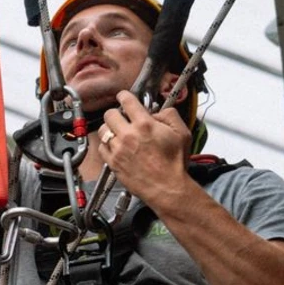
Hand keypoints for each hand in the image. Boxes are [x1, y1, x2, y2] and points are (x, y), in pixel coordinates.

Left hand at [96, 91, 190, 209]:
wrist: (167, 188)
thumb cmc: (175, 164)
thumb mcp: (182, 133)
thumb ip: (169, 115)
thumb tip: (157, 112)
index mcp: (145, 125)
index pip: (126, 101)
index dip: (124, 96)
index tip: (124, 97)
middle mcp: (128, 135)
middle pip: (109, 114)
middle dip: (116, 113)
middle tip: (122, 118)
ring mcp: (118, 150)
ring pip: (103, 130)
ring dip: (110, 129)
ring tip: (118, 133)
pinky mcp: (112, 163)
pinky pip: (101, 147)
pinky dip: (106, 145)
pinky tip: (116, 147)